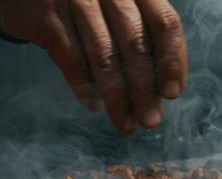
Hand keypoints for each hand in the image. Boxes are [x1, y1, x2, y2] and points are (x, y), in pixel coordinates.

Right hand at [0, 0, 187, 131]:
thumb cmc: (87, 2)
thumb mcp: (119, 6)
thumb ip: (141, 36)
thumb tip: (161, 92)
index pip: (165, 22)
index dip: (172, 60)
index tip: (173, 94)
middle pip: (135, 43)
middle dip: (145, 88)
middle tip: (150, 121)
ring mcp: (76, 0)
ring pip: (104, 56)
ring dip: (117, 96)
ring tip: (125, 124)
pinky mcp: (48, 18)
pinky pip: (72, 59)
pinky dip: (85, 87)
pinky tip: (94, 106)